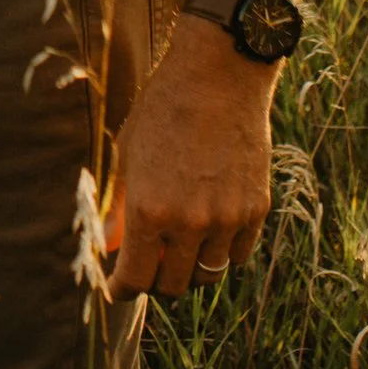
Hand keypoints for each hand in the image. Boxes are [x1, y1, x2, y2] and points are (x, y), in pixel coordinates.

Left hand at [106, 21, 275, 298]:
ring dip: (190, 269)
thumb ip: (120, 209)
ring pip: (209, 275)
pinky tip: (208, 231)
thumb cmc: (163, 111)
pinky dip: (220, 251)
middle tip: (147, 265)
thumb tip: (111, 247)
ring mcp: (228, 219)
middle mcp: (191, 223)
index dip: (123, 289)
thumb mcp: (128, 157)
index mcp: (151, 211)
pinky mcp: (256, 210)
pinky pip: (237, 254)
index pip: (136, 278)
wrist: (218, 79)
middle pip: (174, 285)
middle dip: (155, 281)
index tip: (118, 289)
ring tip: (178, 248)